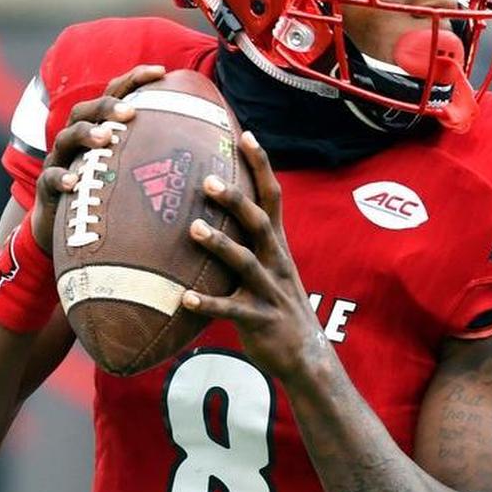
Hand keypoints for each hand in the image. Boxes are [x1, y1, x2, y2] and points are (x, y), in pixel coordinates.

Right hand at [30, 64, 165, 252]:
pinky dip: (60, 178)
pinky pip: (50, 180)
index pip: (114, 96)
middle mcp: (76, 140)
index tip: (161, 72)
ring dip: (85, 134)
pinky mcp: (48, 190)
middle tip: (130, 112)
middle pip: (86, 111)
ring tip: (105, 137)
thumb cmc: (108, 196)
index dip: (134, 80)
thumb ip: (158, 156)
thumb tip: (210, 151)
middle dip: (107, 106)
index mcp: (97, 129)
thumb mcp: (131, 173)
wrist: (67, 232)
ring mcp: (60, 162)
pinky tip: (73, 181)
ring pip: (66, 138)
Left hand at [182, 131, 328, 383]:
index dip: (261, 165)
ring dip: (220, 245)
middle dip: (237, 201)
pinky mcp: (260, 321)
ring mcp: (269, 292)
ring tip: (193, 229)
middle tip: (208, 180)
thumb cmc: (278, 309)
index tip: (245, 134)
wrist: (308, 356)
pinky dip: (208, 304)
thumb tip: (213, 214)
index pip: (273, 197)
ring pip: (245, 263)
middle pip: (260, 224)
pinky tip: (184, 299)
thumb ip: (249, 243)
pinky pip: (231, 311)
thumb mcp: (271, 270)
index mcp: (278, 247)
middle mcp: (277, 264)